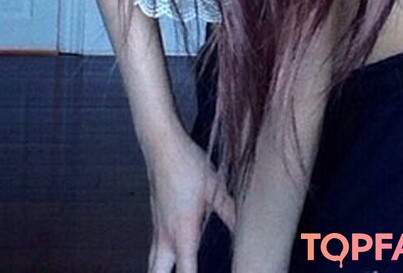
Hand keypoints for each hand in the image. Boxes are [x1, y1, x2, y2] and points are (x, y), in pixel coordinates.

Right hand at [146, 132, 235, 272]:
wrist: (161, 142)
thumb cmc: (186, 163)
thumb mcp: (215, 188)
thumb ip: (231, 213)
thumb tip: (249, 232)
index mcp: (182, 232)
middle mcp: (165, 234)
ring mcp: (157, 226)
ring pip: (153, 261)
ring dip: (162, 271)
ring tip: (177, 270)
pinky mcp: (155, 216)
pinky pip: (155, 247)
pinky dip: (162, 258)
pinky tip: (176, 253)